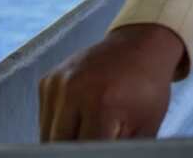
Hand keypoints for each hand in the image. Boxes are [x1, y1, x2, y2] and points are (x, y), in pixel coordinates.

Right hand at [37, 23, 184, 140]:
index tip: (101, 150)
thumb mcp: (146, 125)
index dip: (92, 155)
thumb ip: (124, 150)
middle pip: (61, 146)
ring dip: (66, 139)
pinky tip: (83, 112)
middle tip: (98, 139)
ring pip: (48, 136)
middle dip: (79, 150)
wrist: (141, 46)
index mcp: (102, 104)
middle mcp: (75, 90)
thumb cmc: (147, 89)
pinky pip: (45, 119)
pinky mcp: (48, 81)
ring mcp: (58, 83)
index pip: (83, 152)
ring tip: (93, 125)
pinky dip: (60, 124)